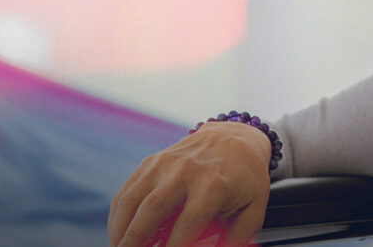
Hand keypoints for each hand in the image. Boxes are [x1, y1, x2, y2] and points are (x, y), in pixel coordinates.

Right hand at [108, 122, 271, 246]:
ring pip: (131, 200)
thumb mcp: (254, 206)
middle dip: (134, 239)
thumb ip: (237, 236)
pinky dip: (118, 216)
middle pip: (152, 210)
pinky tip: (120, 233)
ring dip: (119, 230)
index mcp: (214, 184)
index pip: (188, 223)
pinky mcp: (150, 162)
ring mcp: (164, 164)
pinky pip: (126, 191)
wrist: (236, 137)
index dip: (175, 246)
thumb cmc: (245, 178)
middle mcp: (186, 171)